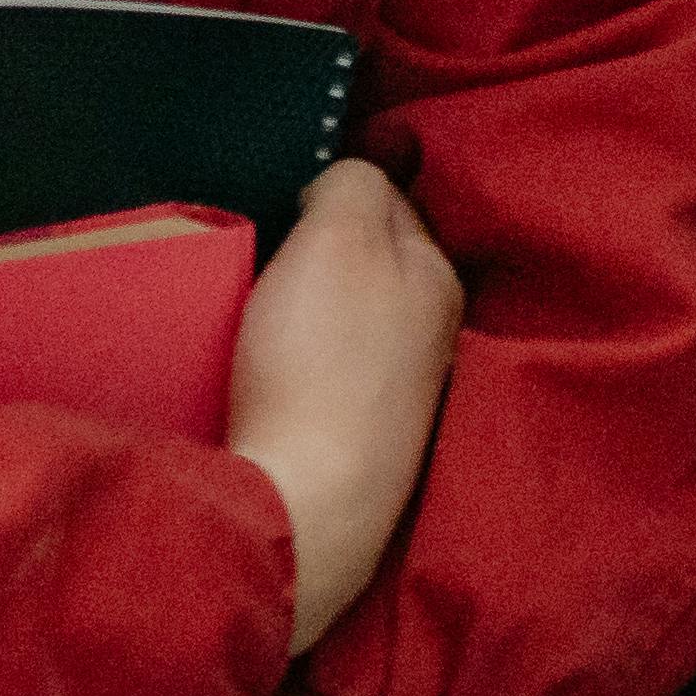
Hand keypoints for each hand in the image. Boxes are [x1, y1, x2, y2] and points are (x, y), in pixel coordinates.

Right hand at [226, 159, 458, 654]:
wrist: (301, 511)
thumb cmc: (320, 362)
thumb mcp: (339, 236)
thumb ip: (354, 185)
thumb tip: (344, 184)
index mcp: (438, 278)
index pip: (392, 198)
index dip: (336, 185)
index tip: (287, 189)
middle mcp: (433, 336)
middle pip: (369, 265)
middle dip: (322, 250)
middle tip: (267, 245)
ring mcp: (397, 397)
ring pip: (348, 321)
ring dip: (307, 307)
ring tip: (258, 304)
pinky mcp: (355, 446)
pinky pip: (325, 376)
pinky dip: (297, 361)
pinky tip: (266, 367)